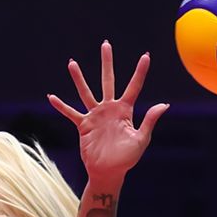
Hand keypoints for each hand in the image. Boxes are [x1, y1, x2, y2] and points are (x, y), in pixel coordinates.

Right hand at [46, 42, 164, 188]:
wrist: (109, 172)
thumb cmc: (127, 159)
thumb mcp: (141, 139)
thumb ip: (149, 120)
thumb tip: (164, 105)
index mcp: (125, 110)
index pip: (134, 87)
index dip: (140, 72)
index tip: (146, 56)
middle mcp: (110, 109)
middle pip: (108, 80)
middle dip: (107, 63)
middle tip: (105, 44)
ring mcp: (96, 115)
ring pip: (86, 92)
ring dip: (79, 78)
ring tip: (72, 63)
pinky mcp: (84, 125)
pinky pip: (71, 113)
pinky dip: (61, 106)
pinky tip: (51, 97)